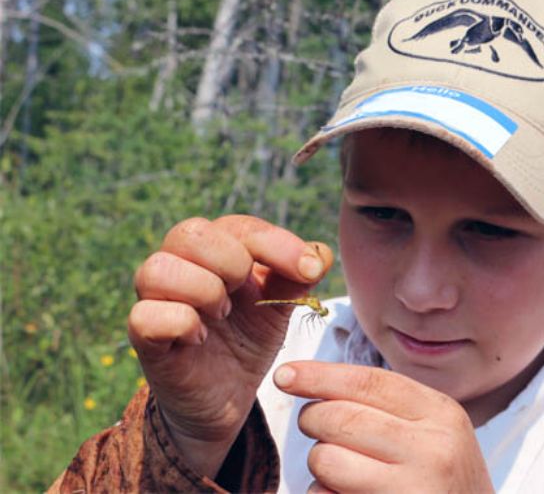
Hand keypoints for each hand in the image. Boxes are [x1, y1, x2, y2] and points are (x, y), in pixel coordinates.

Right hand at [127, 215, 332, 476]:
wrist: (227, 397)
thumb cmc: (248, 339)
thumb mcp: (280, 306)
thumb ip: (298, 276)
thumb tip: (319, 255)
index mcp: (216, 250)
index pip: (238, 226)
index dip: (275, 242)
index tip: (308, 270)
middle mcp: (180, 265)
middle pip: (190, 232)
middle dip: (230, 261)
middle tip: (244, 293)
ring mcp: (157, 299)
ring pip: (158, 268)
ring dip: (202, 290)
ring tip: (221, 314)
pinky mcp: (144, 337)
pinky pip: (145, 316)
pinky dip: (180, 323)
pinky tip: (200, 339)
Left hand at [274, 361, 493, 493]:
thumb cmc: (443, 486)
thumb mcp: (437, 435)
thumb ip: (390, 408)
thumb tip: (315, 380)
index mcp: (442, 415)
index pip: (369, 381)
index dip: (320, 375)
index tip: (284, 375)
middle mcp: (434, 448)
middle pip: (341, 417)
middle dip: (313, 420)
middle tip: (316, 430)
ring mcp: (415, 488)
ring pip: (327, 459)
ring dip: (319, 466)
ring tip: (341, 474)